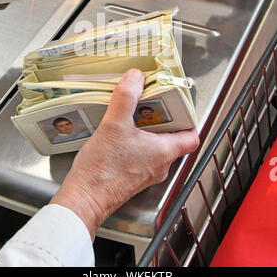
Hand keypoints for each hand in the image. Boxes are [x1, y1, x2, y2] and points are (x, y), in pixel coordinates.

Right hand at [50, 69, 199, 238]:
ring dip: (146, 132)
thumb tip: (135, 77)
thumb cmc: (103, 170)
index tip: (178, 106)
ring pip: (155, 148)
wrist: (84, 199)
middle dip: (162, 120)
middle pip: (172, 139)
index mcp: (164, 152)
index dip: (189, 120)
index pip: (192, 137)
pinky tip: (117, 136)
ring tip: (131, 118)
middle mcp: (160, 166)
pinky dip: (134, 143)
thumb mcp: (114, 124)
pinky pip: (141, 156)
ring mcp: (146, 174)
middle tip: (149, 105)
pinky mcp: (132, 178)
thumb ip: (126, 97)